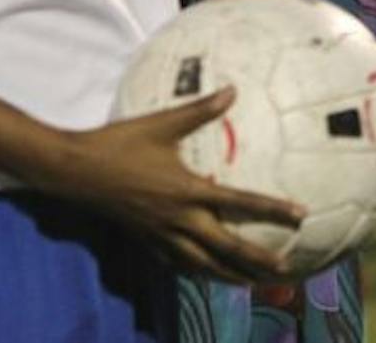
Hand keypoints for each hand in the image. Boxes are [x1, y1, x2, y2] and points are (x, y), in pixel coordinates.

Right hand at [52, 87, 304, 284]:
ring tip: (251, 284)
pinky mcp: (145, 239)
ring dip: (228, 275)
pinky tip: (204, 274)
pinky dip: (195, 272)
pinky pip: (176, 262)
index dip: (272, 210)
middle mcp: (178, 219)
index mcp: (187, 191)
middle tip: (284, 270)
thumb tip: (233, 89)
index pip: (239, 204)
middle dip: (255, 261)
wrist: (76, 171)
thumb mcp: (163, 123)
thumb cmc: (120, 143)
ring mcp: (160, 234)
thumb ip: (200, 109)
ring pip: (201, 264)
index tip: (300, 216)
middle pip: (225, 248)